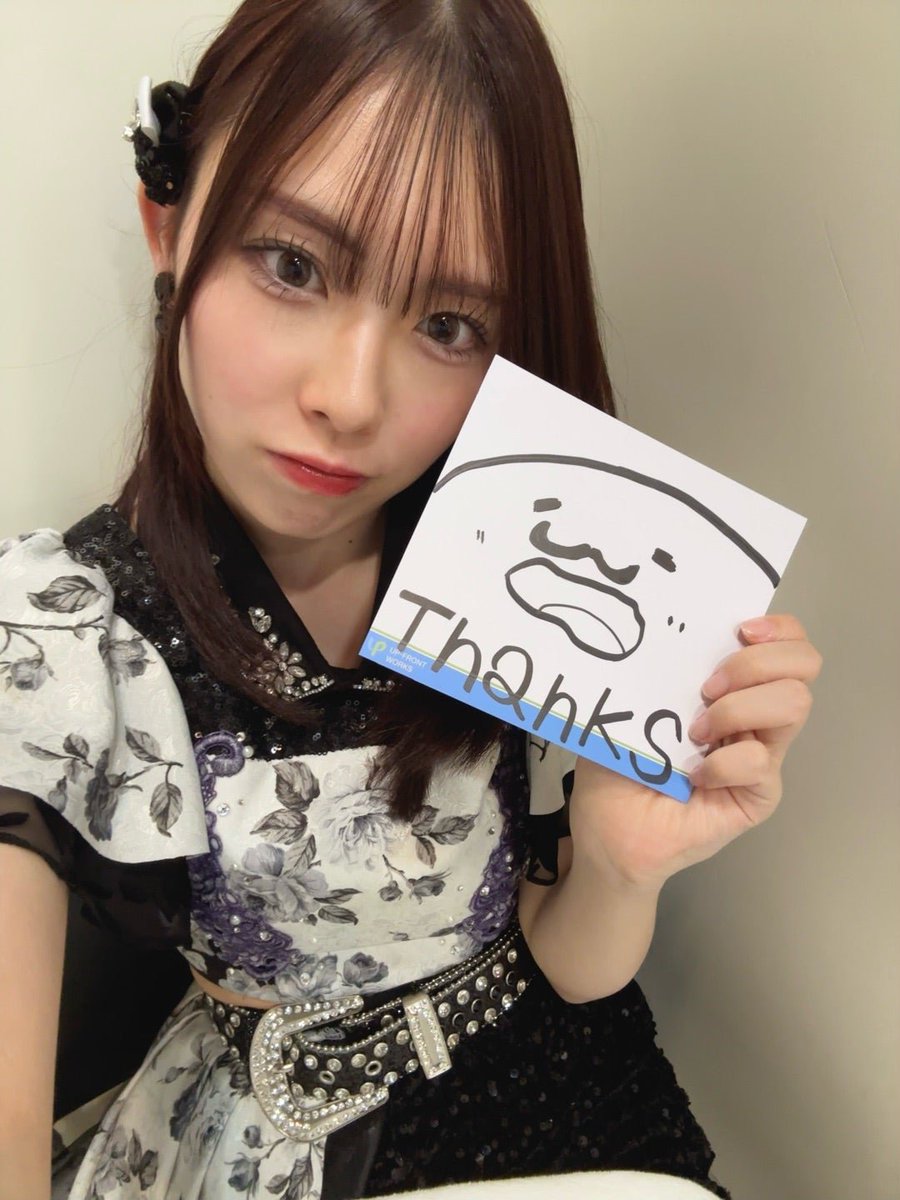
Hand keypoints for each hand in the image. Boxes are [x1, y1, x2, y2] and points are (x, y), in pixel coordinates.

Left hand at [567, 614, 821, 889]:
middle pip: (803, 665)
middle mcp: (756, 715)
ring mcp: (762, 754)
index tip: (740, 629)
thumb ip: (659, 669)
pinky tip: (692, 776)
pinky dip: (721, 763)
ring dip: (738, 708)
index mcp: (731, 686)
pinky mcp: (759, 794)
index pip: (786, 643)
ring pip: (793, 704)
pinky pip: (758, 762)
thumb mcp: (630, 702)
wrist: (607, 830)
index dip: (778, 628)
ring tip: (696, 732)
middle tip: (706, 688)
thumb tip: (668, 631)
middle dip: (754, 664)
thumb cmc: (618, 763)